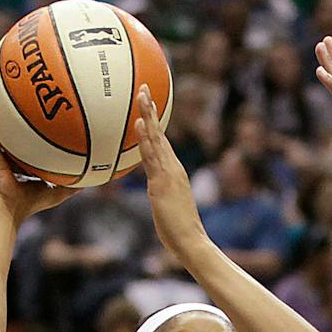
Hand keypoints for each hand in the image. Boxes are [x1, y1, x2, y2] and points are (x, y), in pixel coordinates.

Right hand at [0, 80, 75, 221]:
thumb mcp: (57, 190)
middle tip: (23, 76)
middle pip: (8, 115)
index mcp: (18, 153)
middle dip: (13, 96)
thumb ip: (73, 181)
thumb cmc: (29, 204)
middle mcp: (4, 143)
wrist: (7, 208)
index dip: (30, 115)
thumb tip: (95, 175)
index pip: (24, 130)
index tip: (41, 98)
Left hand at [132, 86, 202, 253]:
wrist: (192, 242)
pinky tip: (139, 123)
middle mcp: (173, 169)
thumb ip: (161, 196)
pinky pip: (151, 156)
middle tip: (143, 89)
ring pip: (156, 139)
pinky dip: (145, 138)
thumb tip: (156, 195)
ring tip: (140, 95)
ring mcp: (168, 174)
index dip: (155, 123)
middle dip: (151, 110)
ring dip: (147, 116)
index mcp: (175, 174)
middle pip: (160, 134)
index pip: (163, 143)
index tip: (149, 105)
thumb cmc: (181, 233)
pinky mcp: (161, 183)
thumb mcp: (169, 209)